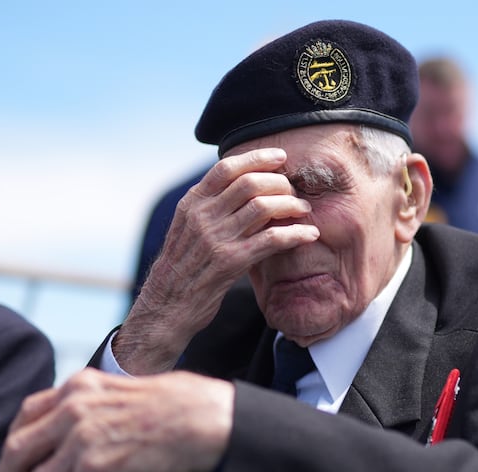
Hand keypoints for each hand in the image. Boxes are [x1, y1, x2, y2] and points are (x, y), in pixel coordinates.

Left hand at [0, 368, 233, 471]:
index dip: (13, 447)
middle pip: (19, 449)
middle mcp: (75, 405)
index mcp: (82, 385)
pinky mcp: (97, 464)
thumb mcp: (129, 390)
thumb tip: (85, 434)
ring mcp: (83, 434)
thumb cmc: (185, 405)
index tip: (13, 468)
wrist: (210, 418)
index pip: (27, 414)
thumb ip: (100, 405)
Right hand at [114, 148, 318, 373]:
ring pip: (263, 207)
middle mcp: (202, 217)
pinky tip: (310, 235)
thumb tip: (239, 187)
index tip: (280, 158)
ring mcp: (216, 239)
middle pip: (250, 183)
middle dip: (279, 182)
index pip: (226, 168)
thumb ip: (209, 208)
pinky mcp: (231, 262)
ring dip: (291, 205)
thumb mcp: (186, 229)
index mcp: (192, 204)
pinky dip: (296, 234)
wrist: (167, 306)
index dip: (257, 158)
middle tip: (294, 191)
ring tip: (304, 210)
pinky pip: (272, 240)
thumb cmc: (182, 269)